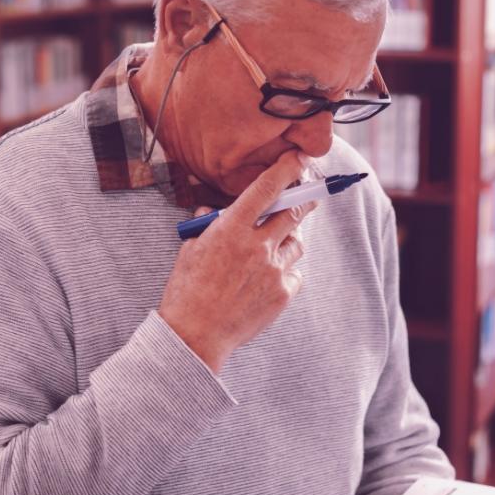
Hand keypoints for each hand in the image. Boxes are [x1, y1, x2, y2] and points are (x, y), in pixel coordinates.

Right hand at [158, 150, 317, 373]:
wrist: (195, 335)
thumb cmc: (187, 291)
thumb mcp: (190, 250)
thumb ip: (207, 226)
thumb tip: (213, 210)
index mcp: (231, 229)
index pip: (266, 189)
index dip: (287, 170)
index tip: (300, 159)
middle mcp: (257, 246)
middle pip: (294, 213)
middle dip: (304, 201)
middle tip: (308, 197)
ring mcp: (273, 271)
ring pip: (296, 245)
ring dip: (287, 242)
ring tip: (269, 253)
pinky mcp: (282, 294)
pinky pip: (294, 274)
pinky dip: (284, 273)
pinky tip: (266, 282)